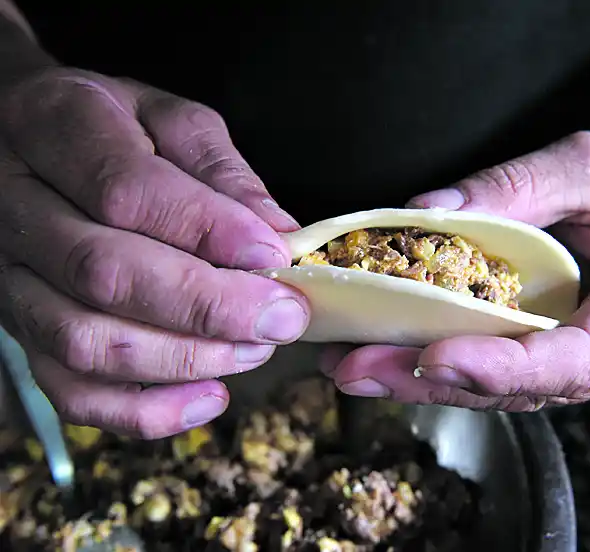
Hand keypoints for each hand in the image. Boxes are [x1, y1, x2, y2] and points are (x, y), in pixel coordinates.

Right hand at [0, 66, 309, 436]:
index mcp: (58, 128)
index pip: (129, 191)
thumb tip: (276, 233)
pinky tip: (209, 397)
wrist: (20, 138)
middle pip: (105, 275)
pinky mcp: (22, 330)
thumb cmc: (108, 126)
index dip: (209, 231)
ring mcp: (11, 276)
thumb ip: (219, 170)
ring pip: (85, 341)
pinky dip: (143, 411)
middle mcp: (18, 208)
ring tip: (254, 349)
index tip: (275, 256)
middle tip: (282, 318)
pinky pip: (69, 391)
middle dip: (208, 307)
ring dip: (183, 359)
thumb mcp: (166, 116)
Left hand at [325, 132, 589, 409]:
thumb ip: (519, 184)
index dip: (502, 366)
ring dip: (426, 380)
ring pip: (506, 390)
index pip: (576, 361)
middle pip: (528, 389)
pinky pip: (503, 371)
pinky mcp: (564, 361)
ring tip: (352, 362)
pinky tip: (387, 350)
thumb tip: (428, 212)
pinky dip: (444, 363)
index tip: (433, 356)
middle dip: (437, 380)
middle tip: (358, 368)